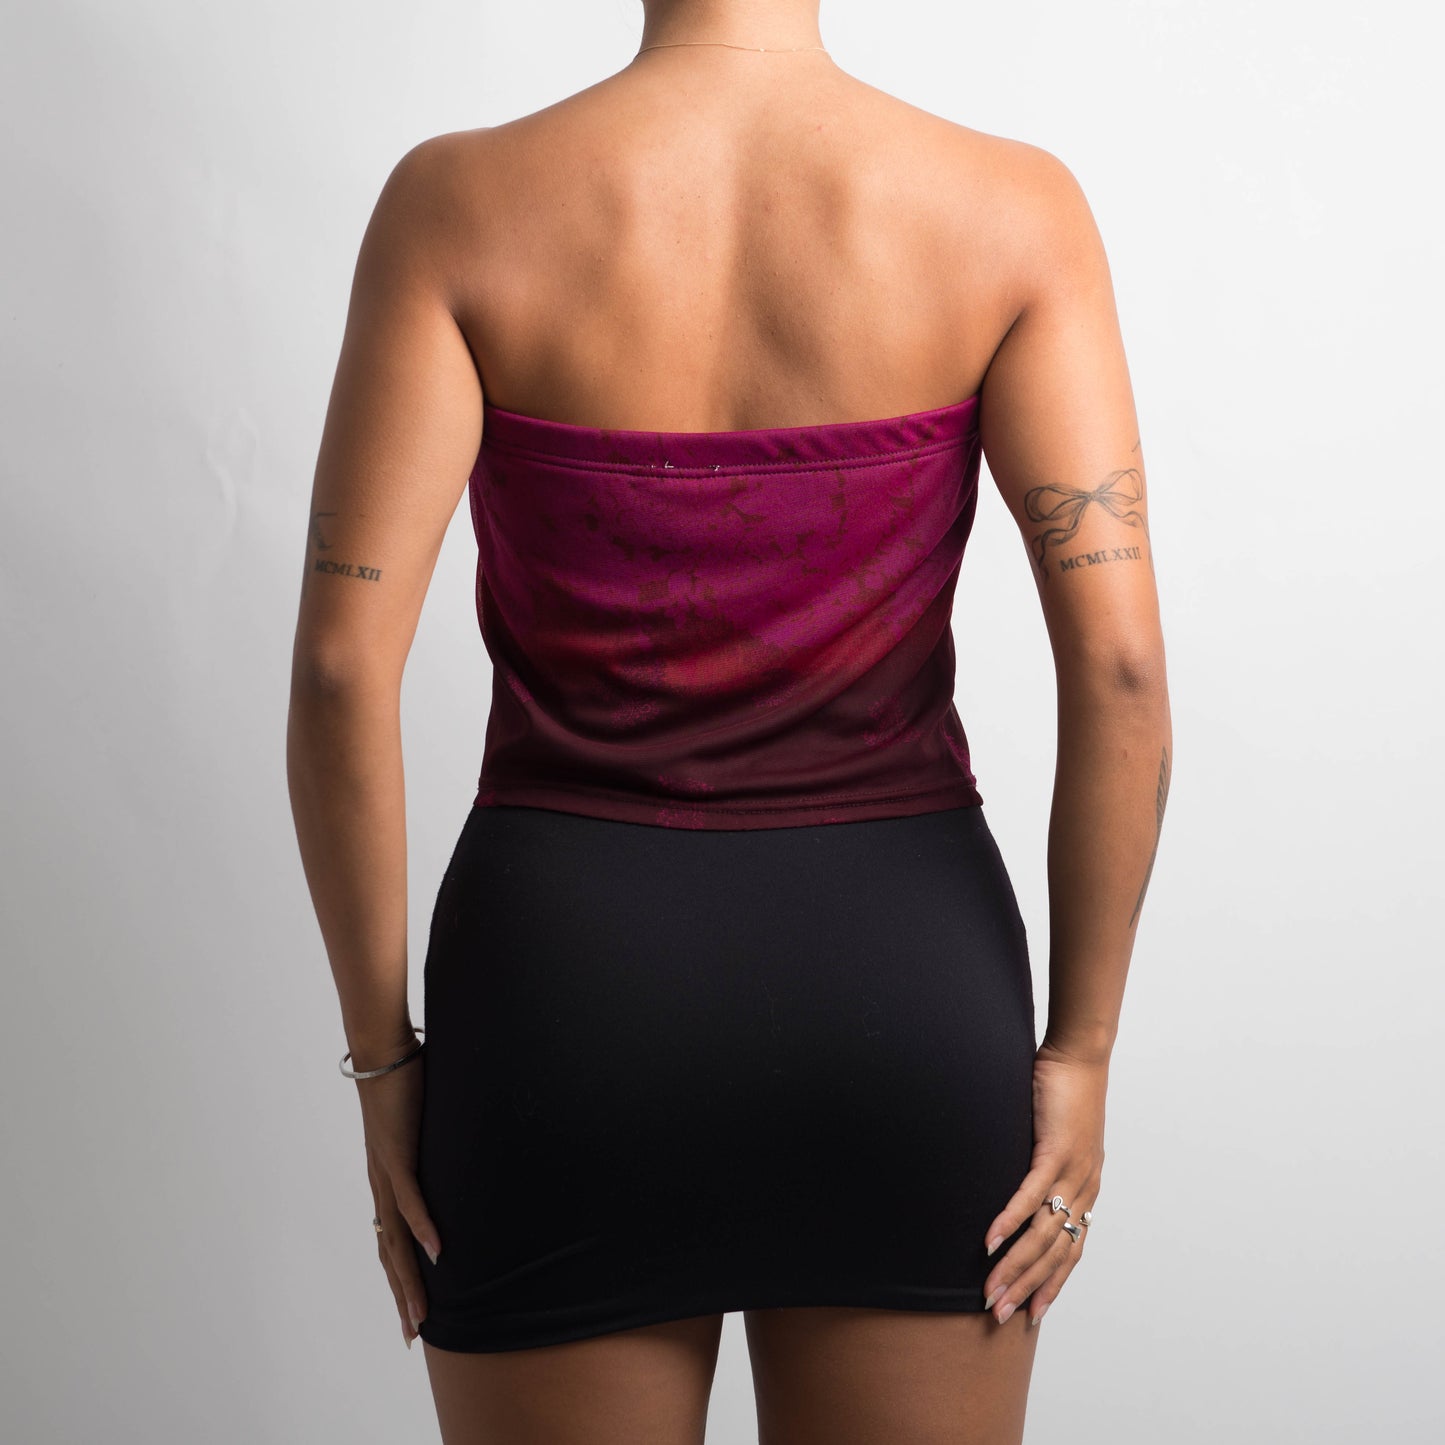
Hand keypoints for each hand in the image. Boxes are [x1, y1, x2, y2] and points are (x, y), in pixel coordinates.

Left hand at [352, 1037, 441, 1348]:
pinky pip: (411, 1199)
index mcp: (386, 1179)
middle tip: (413, 1335)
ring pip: (398, 1239)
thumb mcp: (423, 1125)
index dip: (400, 1277)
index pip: (392, 1240)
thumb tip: (459, 1150)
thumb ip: (434, 1144)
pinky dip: (425, 1228)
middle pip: (391, 1252)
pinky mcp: (397, 1154)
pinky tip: (438, 1253)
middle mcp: (381, 1183)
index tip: (411, 1310)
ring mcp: (387, 1171)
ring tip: (421, 1314)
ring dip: (409, 1280)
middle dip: (402, 1296)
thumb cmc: (402, 1080)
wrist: (381, 1052)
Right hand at [980, 1039, 1106, 1326]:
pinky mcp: (1055, 1150)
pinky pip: (1031, 1194)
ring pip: (1043, 1232)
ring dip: (1014, 1266)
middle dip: (1027, 1288)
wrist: (1080, 1055)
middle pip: (1055, 1253)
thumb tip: (1020, 1186)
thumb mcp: (1055, 1139)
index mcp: (1086, 1189)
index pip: (1070, 1251)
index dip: (1051, 1285)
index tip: (1031, 1316)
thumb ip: (1043, 1166)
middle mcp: (1085, 1188)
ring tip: (990, 1290)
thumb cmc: (1064, 1092)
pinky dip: (1010, 1221)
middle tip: (999, 1315)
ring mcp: (1073, 1171)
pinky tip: (990, 1241)